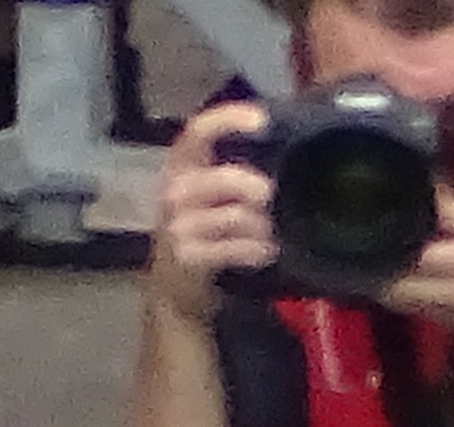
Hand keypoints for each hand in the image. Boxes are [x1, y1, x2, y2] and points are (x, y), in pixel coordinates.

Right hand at [146, 95, 279, 307]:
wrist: (172, 280)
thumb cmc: (199, 224)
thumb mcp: (207, 189)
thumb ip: (233, 165)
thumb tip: (281, 142)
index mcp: (181, 162)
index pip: (199, 130)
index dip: (228, 119)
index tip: (261, 119)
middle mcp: (175, 189)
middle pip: (223, 178)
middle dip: (255, 187)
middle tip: (270, 196)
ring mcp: (179, 225)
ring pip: (235, 216)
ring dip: (262, 226)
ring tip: (268, 232)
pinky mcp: (188, 256)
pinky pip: (234, 248)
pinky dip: (256, 250)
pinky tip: (265, 252)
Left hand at [384, 197, 453, 353]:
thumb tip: (418, 191)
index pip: (414, 253)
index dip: (388, 239)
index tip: (370, 221)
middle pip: (395, 286)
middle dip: (379, 266)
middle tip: (367, 242)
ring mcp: (449, 318)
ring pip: (401, 300)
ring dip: (388, 281)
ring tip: (381, 256)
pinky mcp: (448, 328)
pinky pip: (415, 308)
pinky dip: (407, 292)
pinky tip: (406, 274)